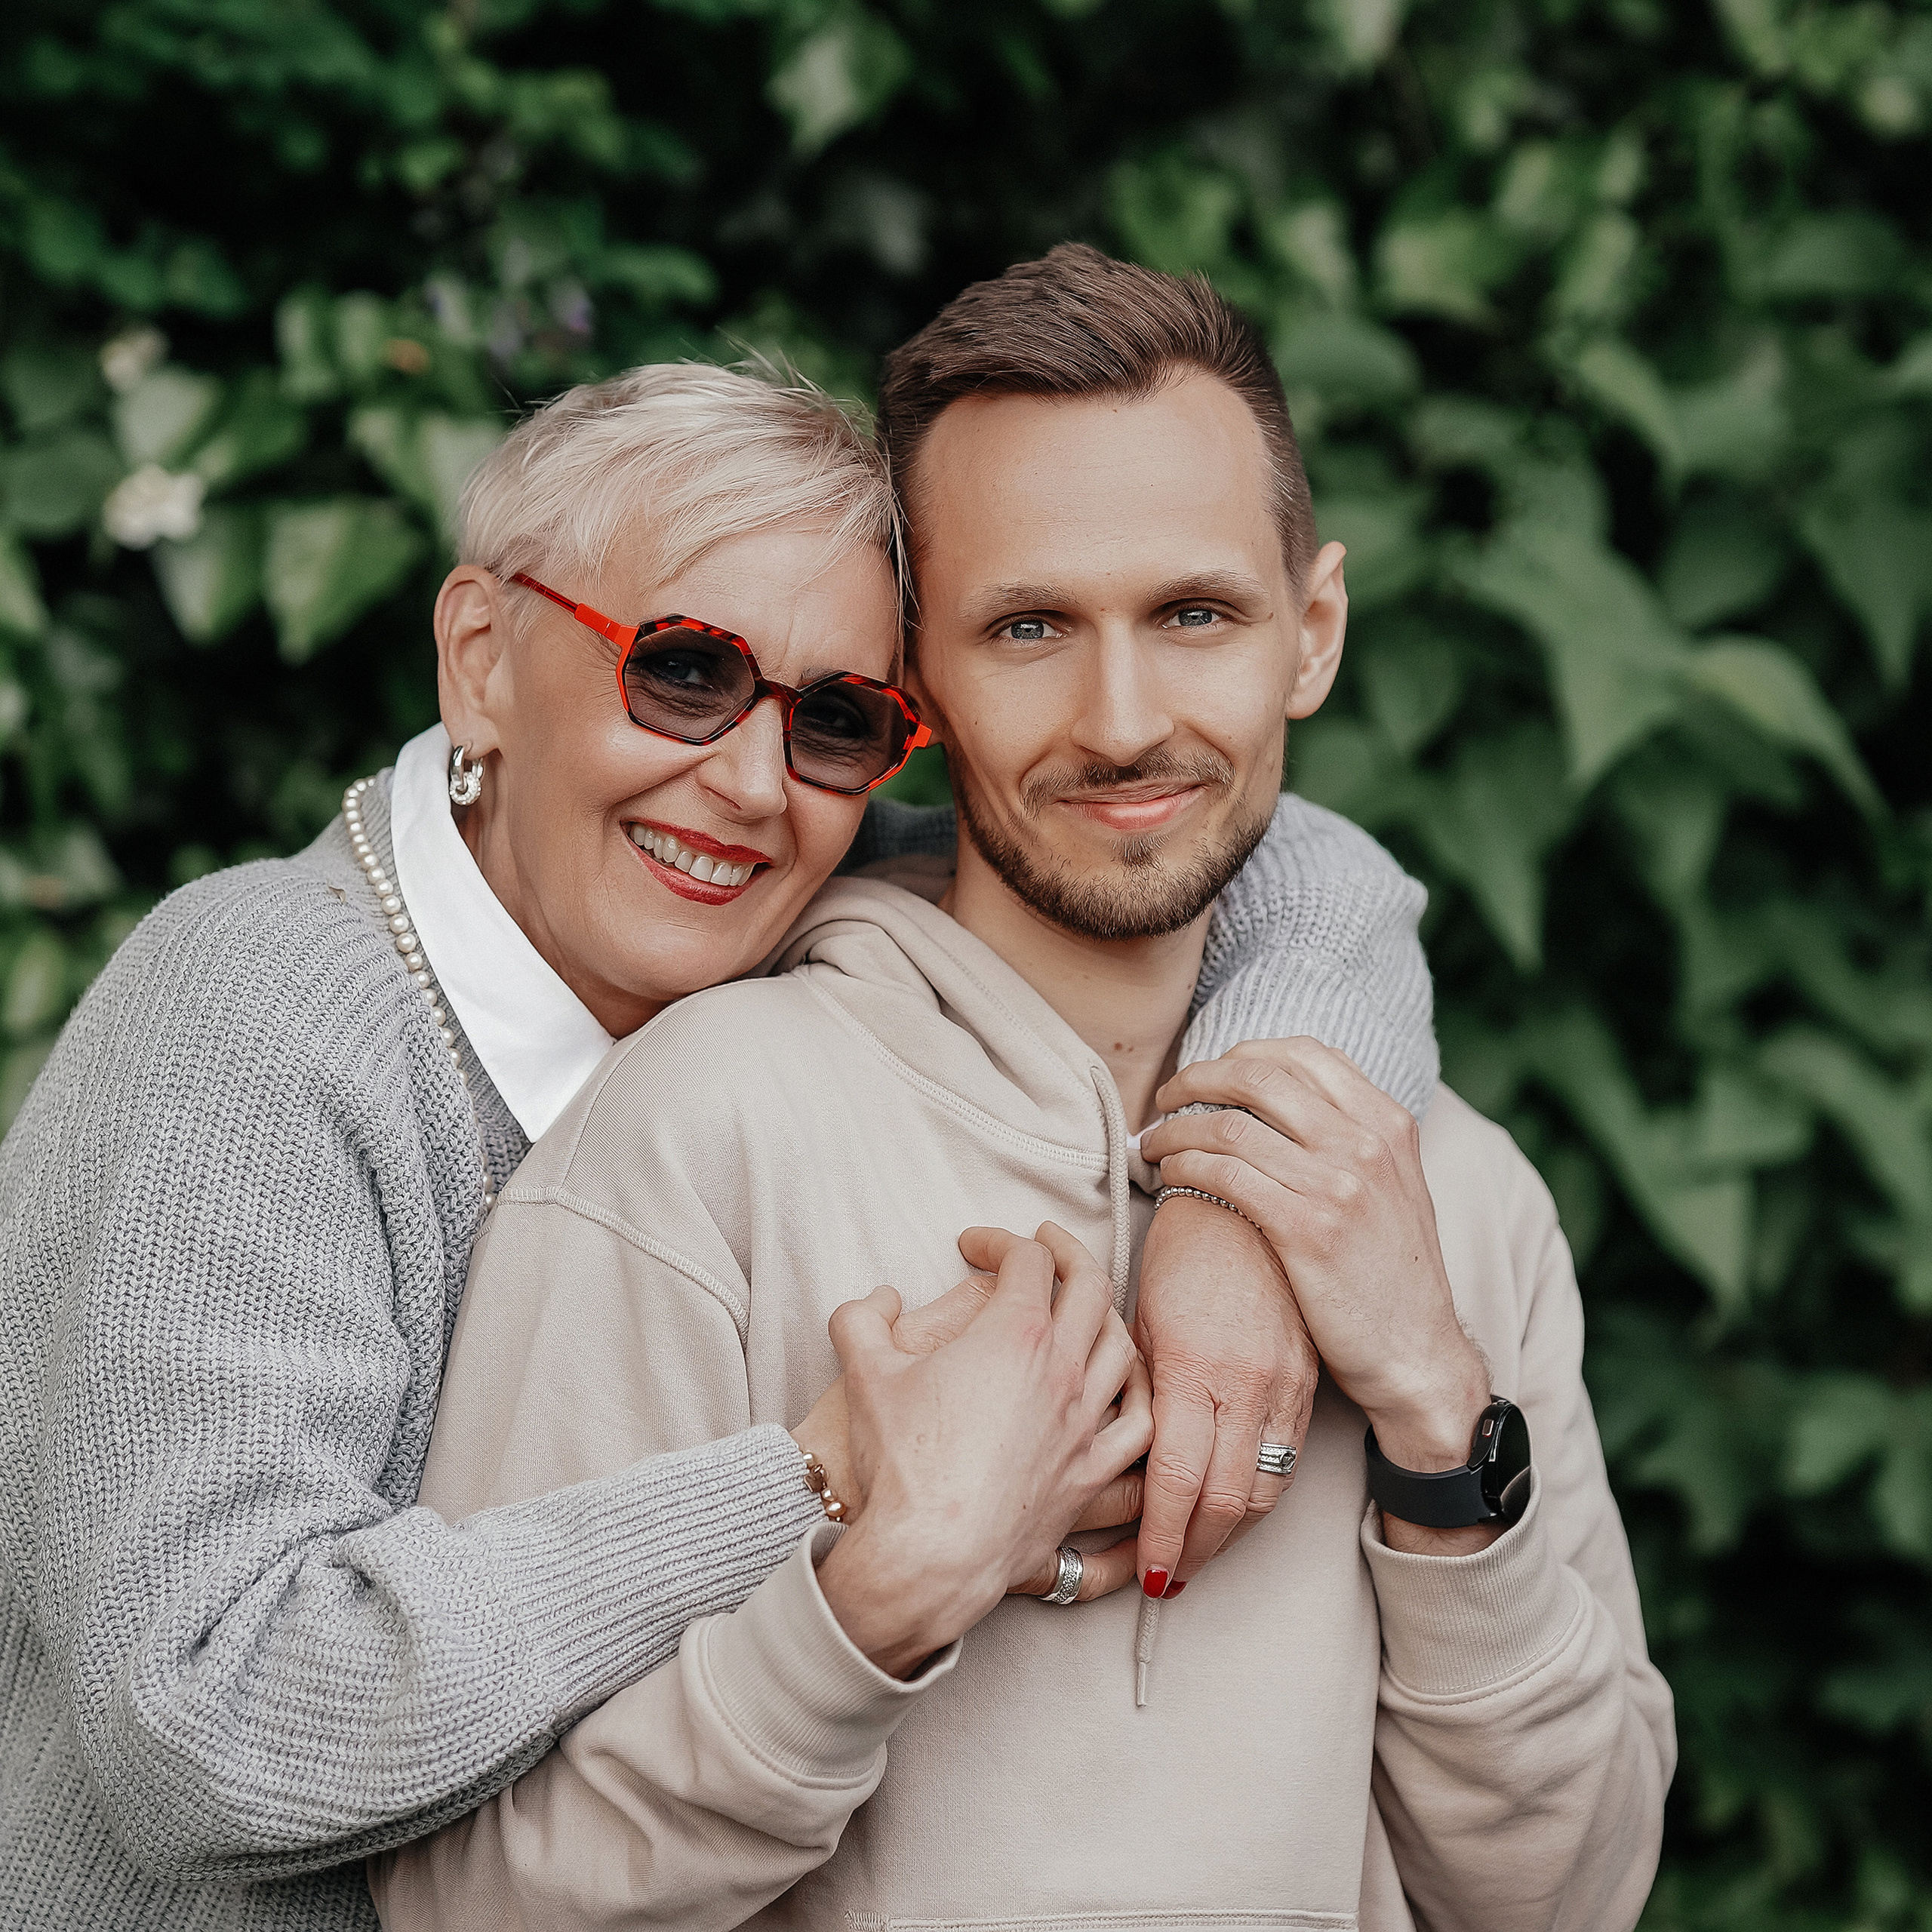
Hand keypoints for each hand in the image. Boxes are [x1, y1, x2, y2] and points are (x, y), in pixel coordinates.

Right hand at [814, 1223, 1153, 1673]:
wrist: (929, 1554)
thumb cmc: (901, 1465)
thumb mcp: (863, 1374)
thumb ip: (861, 1318)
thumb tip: (876, 1299)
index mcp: (1014, 1334)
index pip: (1026, 1259)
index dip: (999, 1240)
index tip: (973, 1246)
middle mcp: (1062, 1370)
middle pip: (1091, 1286)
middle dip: (1068, 1253)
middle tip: (1044, 1247)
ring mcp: (1084, 1423)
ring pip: (1123, 1348)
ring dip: (1106, 1315)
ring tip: (1086, 1308)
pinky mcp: (1091, 1474)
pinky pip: (1141, 1424)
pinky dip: (1139, 1395)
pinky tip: (1126, 1387)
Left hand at [1131, 1194, 1318, 1595]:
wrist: (1250, 1202)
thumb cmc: (1183, 1249)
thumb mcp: (1143, 1314)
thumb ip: (1140, 1385)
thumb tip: (1124, 1448)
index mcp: (1192, 1365)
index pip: (1179, 1479)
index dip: (1163, 1537)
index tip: (1146, 1572)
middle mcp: (1245, 1382)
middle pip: (1226, 1501)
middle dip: (1196, 1553)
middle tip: (1168, 1581)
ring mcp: (1283, 1384)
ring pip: (1264, 1488)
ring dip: (1231, 1534)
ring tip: (1198, 1555)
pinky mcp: (1307, 1379)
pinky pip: (1287, 1457)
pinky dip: (1260, 1494)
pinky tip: (1235, 1509)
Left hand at [1141, 1040, 1498, 1556]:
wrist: (1417, 1354)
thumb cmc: (1391, 1275)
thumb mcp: (1394, 1187)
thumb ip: (1353, 1137)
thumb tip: (1293, 1098)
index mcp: (1388, 1122)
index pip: (1302, 1052)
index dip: (1240, 1053)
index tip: (1207, 1075)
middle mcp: (1366, 1142)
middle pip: (1258, 1074)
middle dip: (1197, 1078)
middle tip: (1165, 1100)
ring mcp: (1338, 1183)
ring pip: (1230, 1123)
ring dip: (1176, 1128)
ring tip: (1152, 1145)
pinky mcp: (1306, 1229)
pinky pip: (1223, 1173)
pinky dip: (1183, 1165)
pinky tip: (1168, 1177)